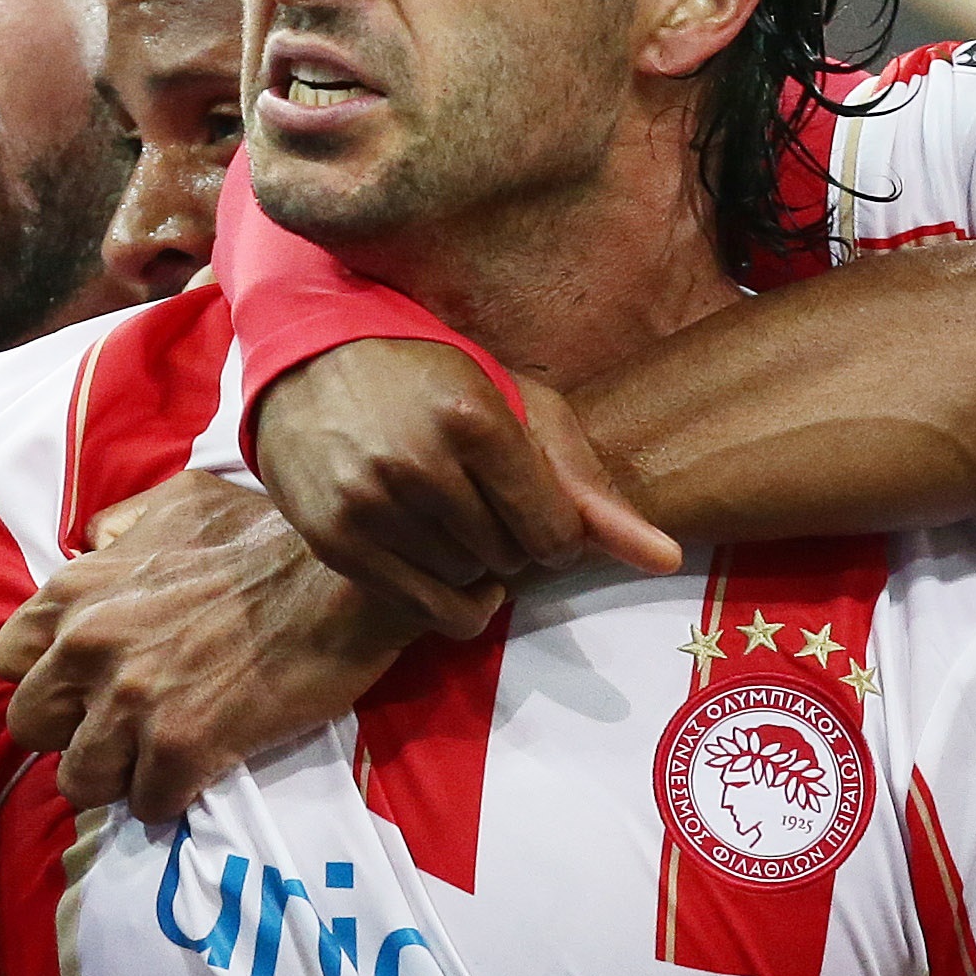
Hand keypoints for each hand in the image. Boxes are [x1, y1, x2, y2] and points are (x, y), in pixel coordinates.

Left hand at [0, 476, 421, 819]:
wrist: (343, 578)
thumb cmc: (267, 534)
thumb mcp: (181, 501)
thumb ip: (122, 525)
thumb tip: (93, 542)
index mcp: (75, 590)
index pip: (6, 660)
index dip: (46, 678)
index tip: (86, 684)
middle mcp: (86, 646)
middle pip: (29, 728)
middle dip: (71, 732)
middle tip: (120, 728)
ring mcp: (130, 700)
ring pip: (77, 782)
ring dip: (117, 777)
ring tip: (157, 760)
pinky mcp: (180, 747)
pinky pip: (147, 805)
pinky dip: (173, 797)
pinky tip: (201, 772)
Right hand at [249, 343, 679, 636]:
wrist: (310, 365)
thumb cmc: (432, 380)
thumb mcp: (519, 407)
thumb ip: (590, 485)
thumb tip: (665, 559)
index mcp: (475, 419)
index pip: (554, 533)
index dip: (555, 530)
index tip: (533, 505)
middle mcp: (419, 464)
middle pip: (512, 559)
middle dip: (511, 540)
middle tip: (480, 498)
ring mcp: (371, 506)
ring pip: (470, 583)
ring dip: (474, 564)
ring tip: (448, 515)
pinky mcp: (337, 542)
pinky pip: (431, 611)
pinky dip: (451, 600)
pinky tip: (441, 560)